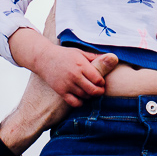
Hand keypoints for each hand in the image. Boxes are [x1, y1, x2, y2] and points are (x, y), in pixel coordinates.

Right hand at [5, 53, 119, 144]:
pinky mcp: (61, 91)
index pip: (98, 79)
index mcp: (81, 65)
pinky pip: (74, 102)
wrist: (44, 59)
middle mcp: (74, 76)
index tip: (102, 82)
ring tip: (91, 92)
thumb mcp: (80, 52)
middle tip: (100, 90)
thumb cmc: (64, 55)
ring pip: (85, 96)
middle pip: (93, 90)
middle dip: (99, 92)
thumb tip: (112, 57)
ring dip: (90, 96)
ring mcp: (67, 85)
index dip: (102, 82)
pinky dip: (81, 102)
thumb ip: (95, 57)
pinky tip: (82, 98)